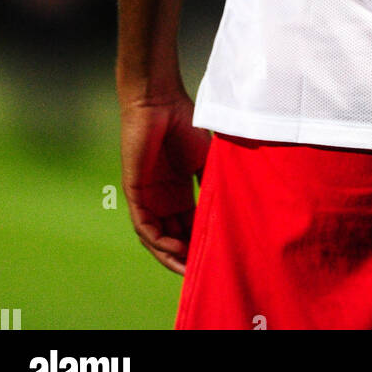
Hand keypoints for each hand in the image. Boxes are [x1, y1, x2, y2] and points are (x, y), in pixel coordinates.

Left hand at [118, 91, 211, 275]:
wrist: (160, 101)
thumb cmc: (185, 122)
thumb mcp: (207, 160)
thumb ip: (215, 183)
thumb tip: (236, 209)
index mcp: (179, 191)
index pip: (189, 226)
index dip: (201, 242)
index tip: (218, 256)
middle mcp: (162, 198)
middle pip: (173, 236)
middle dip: (187, 255)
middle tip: (205, 271)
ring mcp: (147, 195)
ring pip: (157, 236)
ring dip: (171, 254)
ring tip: (188, 268)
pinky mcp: (135, 190)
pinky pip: (144, 225)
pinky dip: (157, 240)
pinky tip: (173, 250)